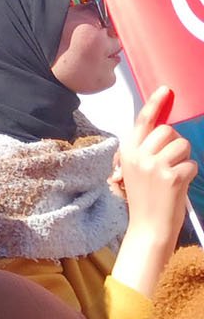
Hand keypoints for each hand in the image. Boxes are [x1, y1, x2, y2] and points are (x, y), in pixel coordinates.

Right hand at [118, 87, 197, 244]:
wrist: (148, 228)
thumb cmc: (145, 199)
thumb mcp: (135, 171)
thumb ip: (145, 150)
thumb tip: (164, 129)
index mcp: (127, 152)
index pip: (143, 121)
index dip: (156, 104)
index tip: (166, 90)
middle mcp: (139, 155)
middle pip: (168, 131)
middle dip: (176, 144)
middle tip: (171, 162)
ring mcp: (155, 165)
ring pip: (182, 145)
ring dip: (184, 158)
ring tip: (174, 175)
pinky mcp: (172, 176)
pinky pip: (191, 163)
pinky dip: (190, 173)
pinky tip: (179, 186)